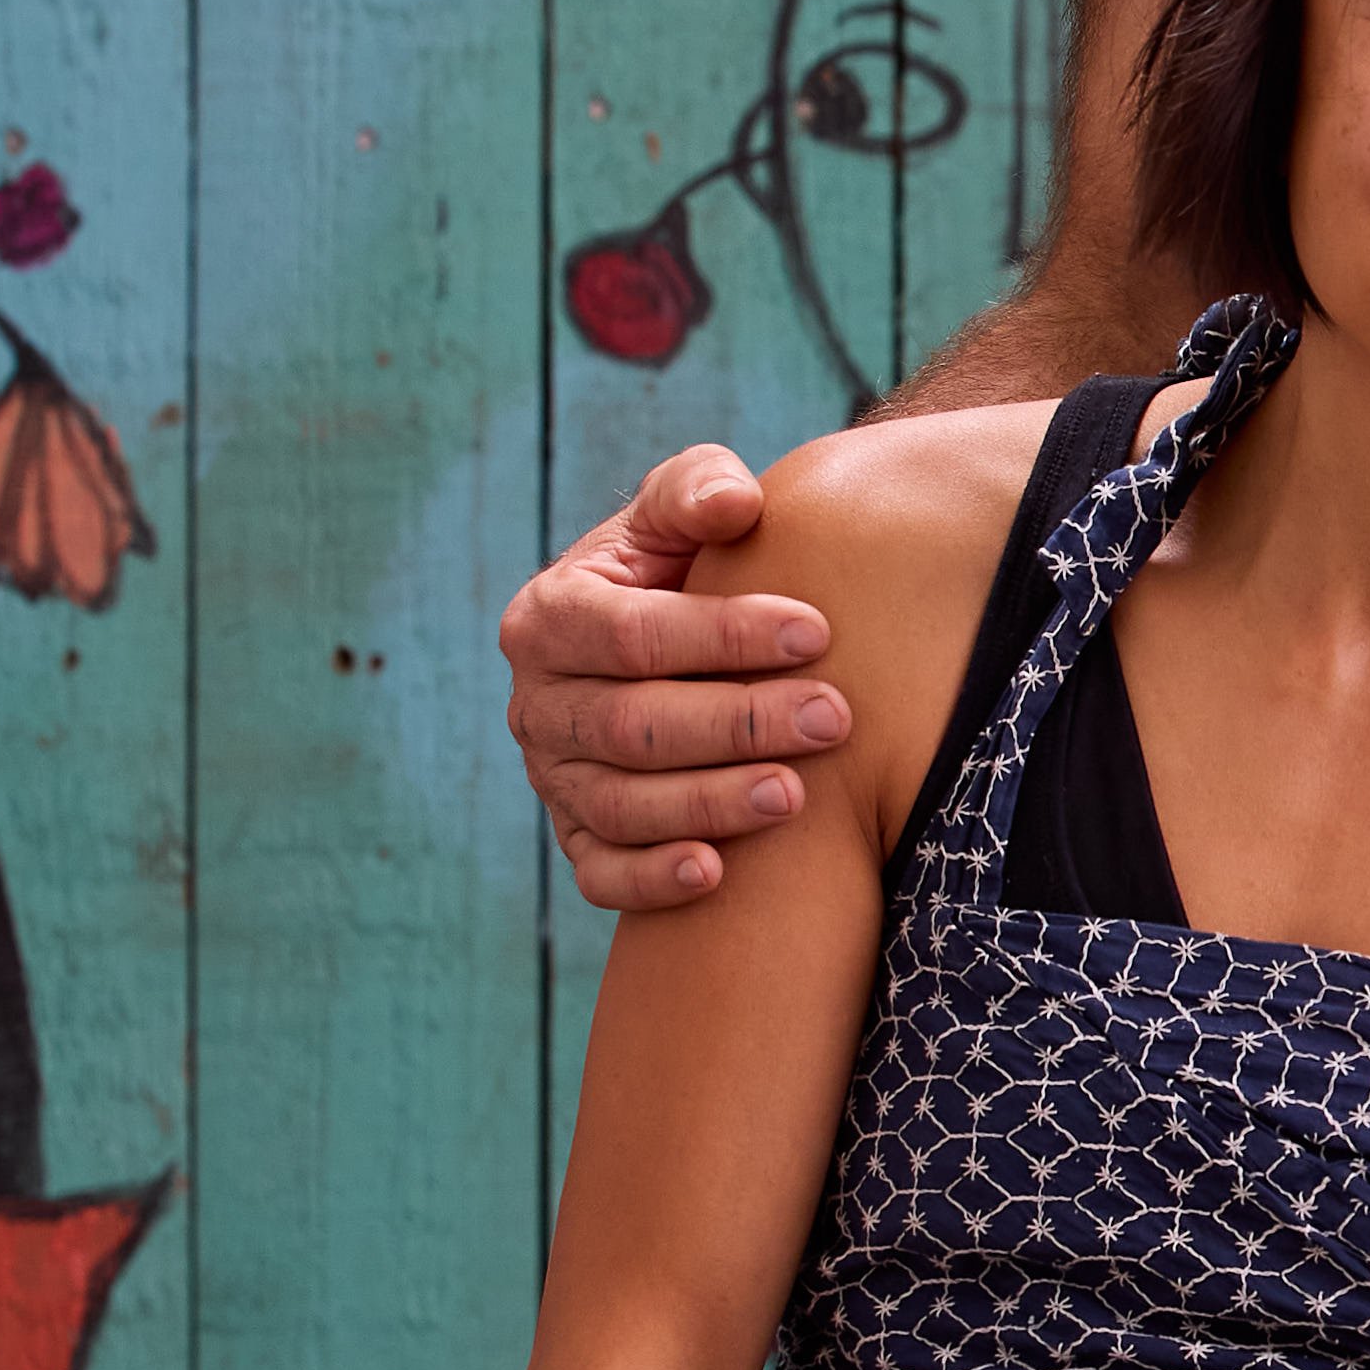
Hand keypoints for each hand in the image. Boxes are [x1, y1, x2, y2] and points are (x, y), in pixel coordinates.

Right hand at [501, 450, 849, 913]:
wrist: (660, 649)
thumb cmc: (679, 569)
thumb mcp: (677, 515)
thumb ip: (698, 490)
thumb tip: (735, 503)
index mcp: (548, 617)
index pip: (632, 634)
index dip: (724, 634)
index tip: (816, 630)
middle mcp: (536, 704)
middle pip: (631, 725)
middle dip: (738, 723)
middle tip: (833, 717)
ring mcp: (552, 779)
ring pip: (622, 805)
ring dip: (710, 804)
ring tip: (796, 795)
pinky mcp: (577, 839)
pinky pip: (602, 874)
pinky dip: (651, 879)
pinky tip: (715, 874)